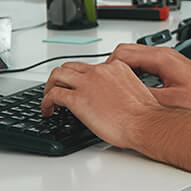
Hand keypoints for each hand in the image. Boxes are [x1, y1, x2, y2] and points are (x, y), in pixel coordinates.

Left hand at [41, 60, 161, 149]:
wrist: (144, 123)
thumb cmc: (144, 114)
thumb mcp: (133, 91)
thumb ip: (119, 87)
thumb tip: (110, 97)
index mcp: (115, 68)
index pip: (91, 67)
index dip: (81, 77)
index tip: (79, 87)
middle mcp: (100, 71)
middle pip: (70, 66)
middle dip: (61, 78)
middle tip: (58, 89)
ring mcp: (87, 84)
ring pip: (57, 75)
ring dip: (50, 86)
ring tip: (49, 99)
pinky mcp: (77, 99)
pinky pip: (53, 95)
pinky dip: (46, 102)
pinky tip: (48, 110)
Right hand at [106, 43, 190, 110]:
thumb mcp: (170, 101)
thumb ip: (144, 96)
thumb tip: (123, 100)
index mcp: (161, 58)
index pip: (122, 54)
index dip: (106, 69)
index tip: (99, 82)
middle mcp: (163, 55)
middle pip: (125, 52)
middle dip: (110, 69)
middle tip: (103, 86)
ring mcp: (167, 60)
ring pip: (134, 59)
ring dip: (122, 72)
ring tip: (114, 90)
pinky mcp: (170, 68)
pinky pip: (144, 66)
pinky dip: (133, 76)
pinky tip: (133, 92)